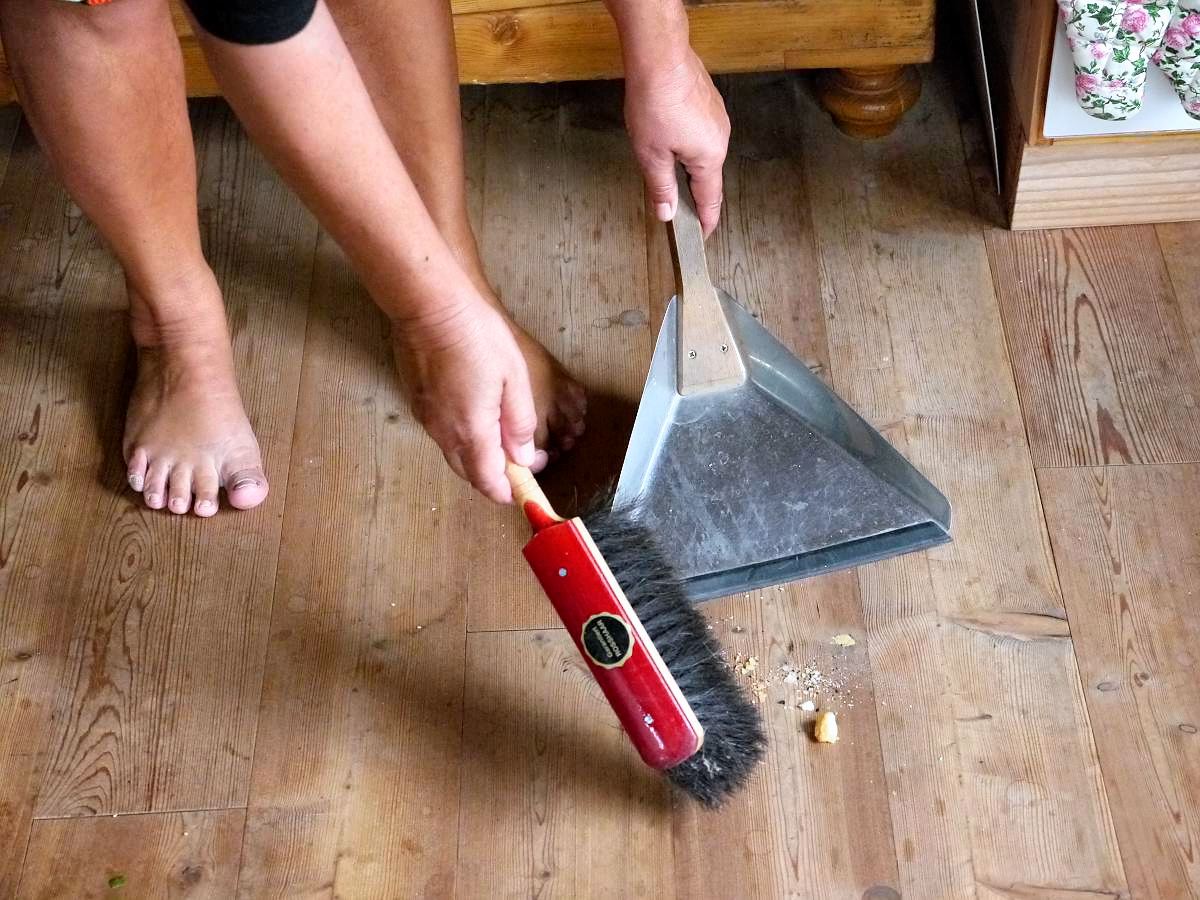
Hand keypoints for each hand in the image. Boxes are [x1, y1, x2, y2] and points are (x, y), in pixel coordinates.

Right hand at [390, 299, 539, 502]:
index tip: (523, 490)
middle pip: (469, 473)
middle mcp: (445, 433)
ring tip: (499, 436)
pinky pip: (440, 432)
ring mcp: (426, 418)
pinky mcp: (416, 401)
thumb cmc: (477, 336)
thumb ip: (519, 422)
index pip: (488, 481)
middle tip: (519, 463)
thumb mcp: (514, 378)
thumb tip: (524, 456)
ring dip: (476, 455)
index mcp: (473, 432)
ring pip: (453, 453)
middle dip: (494, 476)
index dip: (507, 492)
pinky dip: (459, 436)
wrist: (430, 306)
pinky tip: (473, 413)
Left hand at [624, 47, 730, 235]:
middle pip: (708, 178)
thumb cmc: (655, 102)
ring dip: (688, 168)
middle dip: (692, 194)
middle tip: (675, 208)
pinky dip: (688, 145)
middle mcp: (721, 139)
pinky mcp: (710, 103)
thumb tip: (667, 213)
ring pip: (704, 155)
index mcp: (709, 158)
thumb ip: (661, 188)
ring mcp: (718, 119)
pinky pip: (702, 135)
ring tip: (665, 171)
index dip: (705, 222)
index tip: (702, 237)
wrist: (660, 56)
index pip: (710, 200)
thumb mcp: (651, 155)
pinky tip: (669, 141)